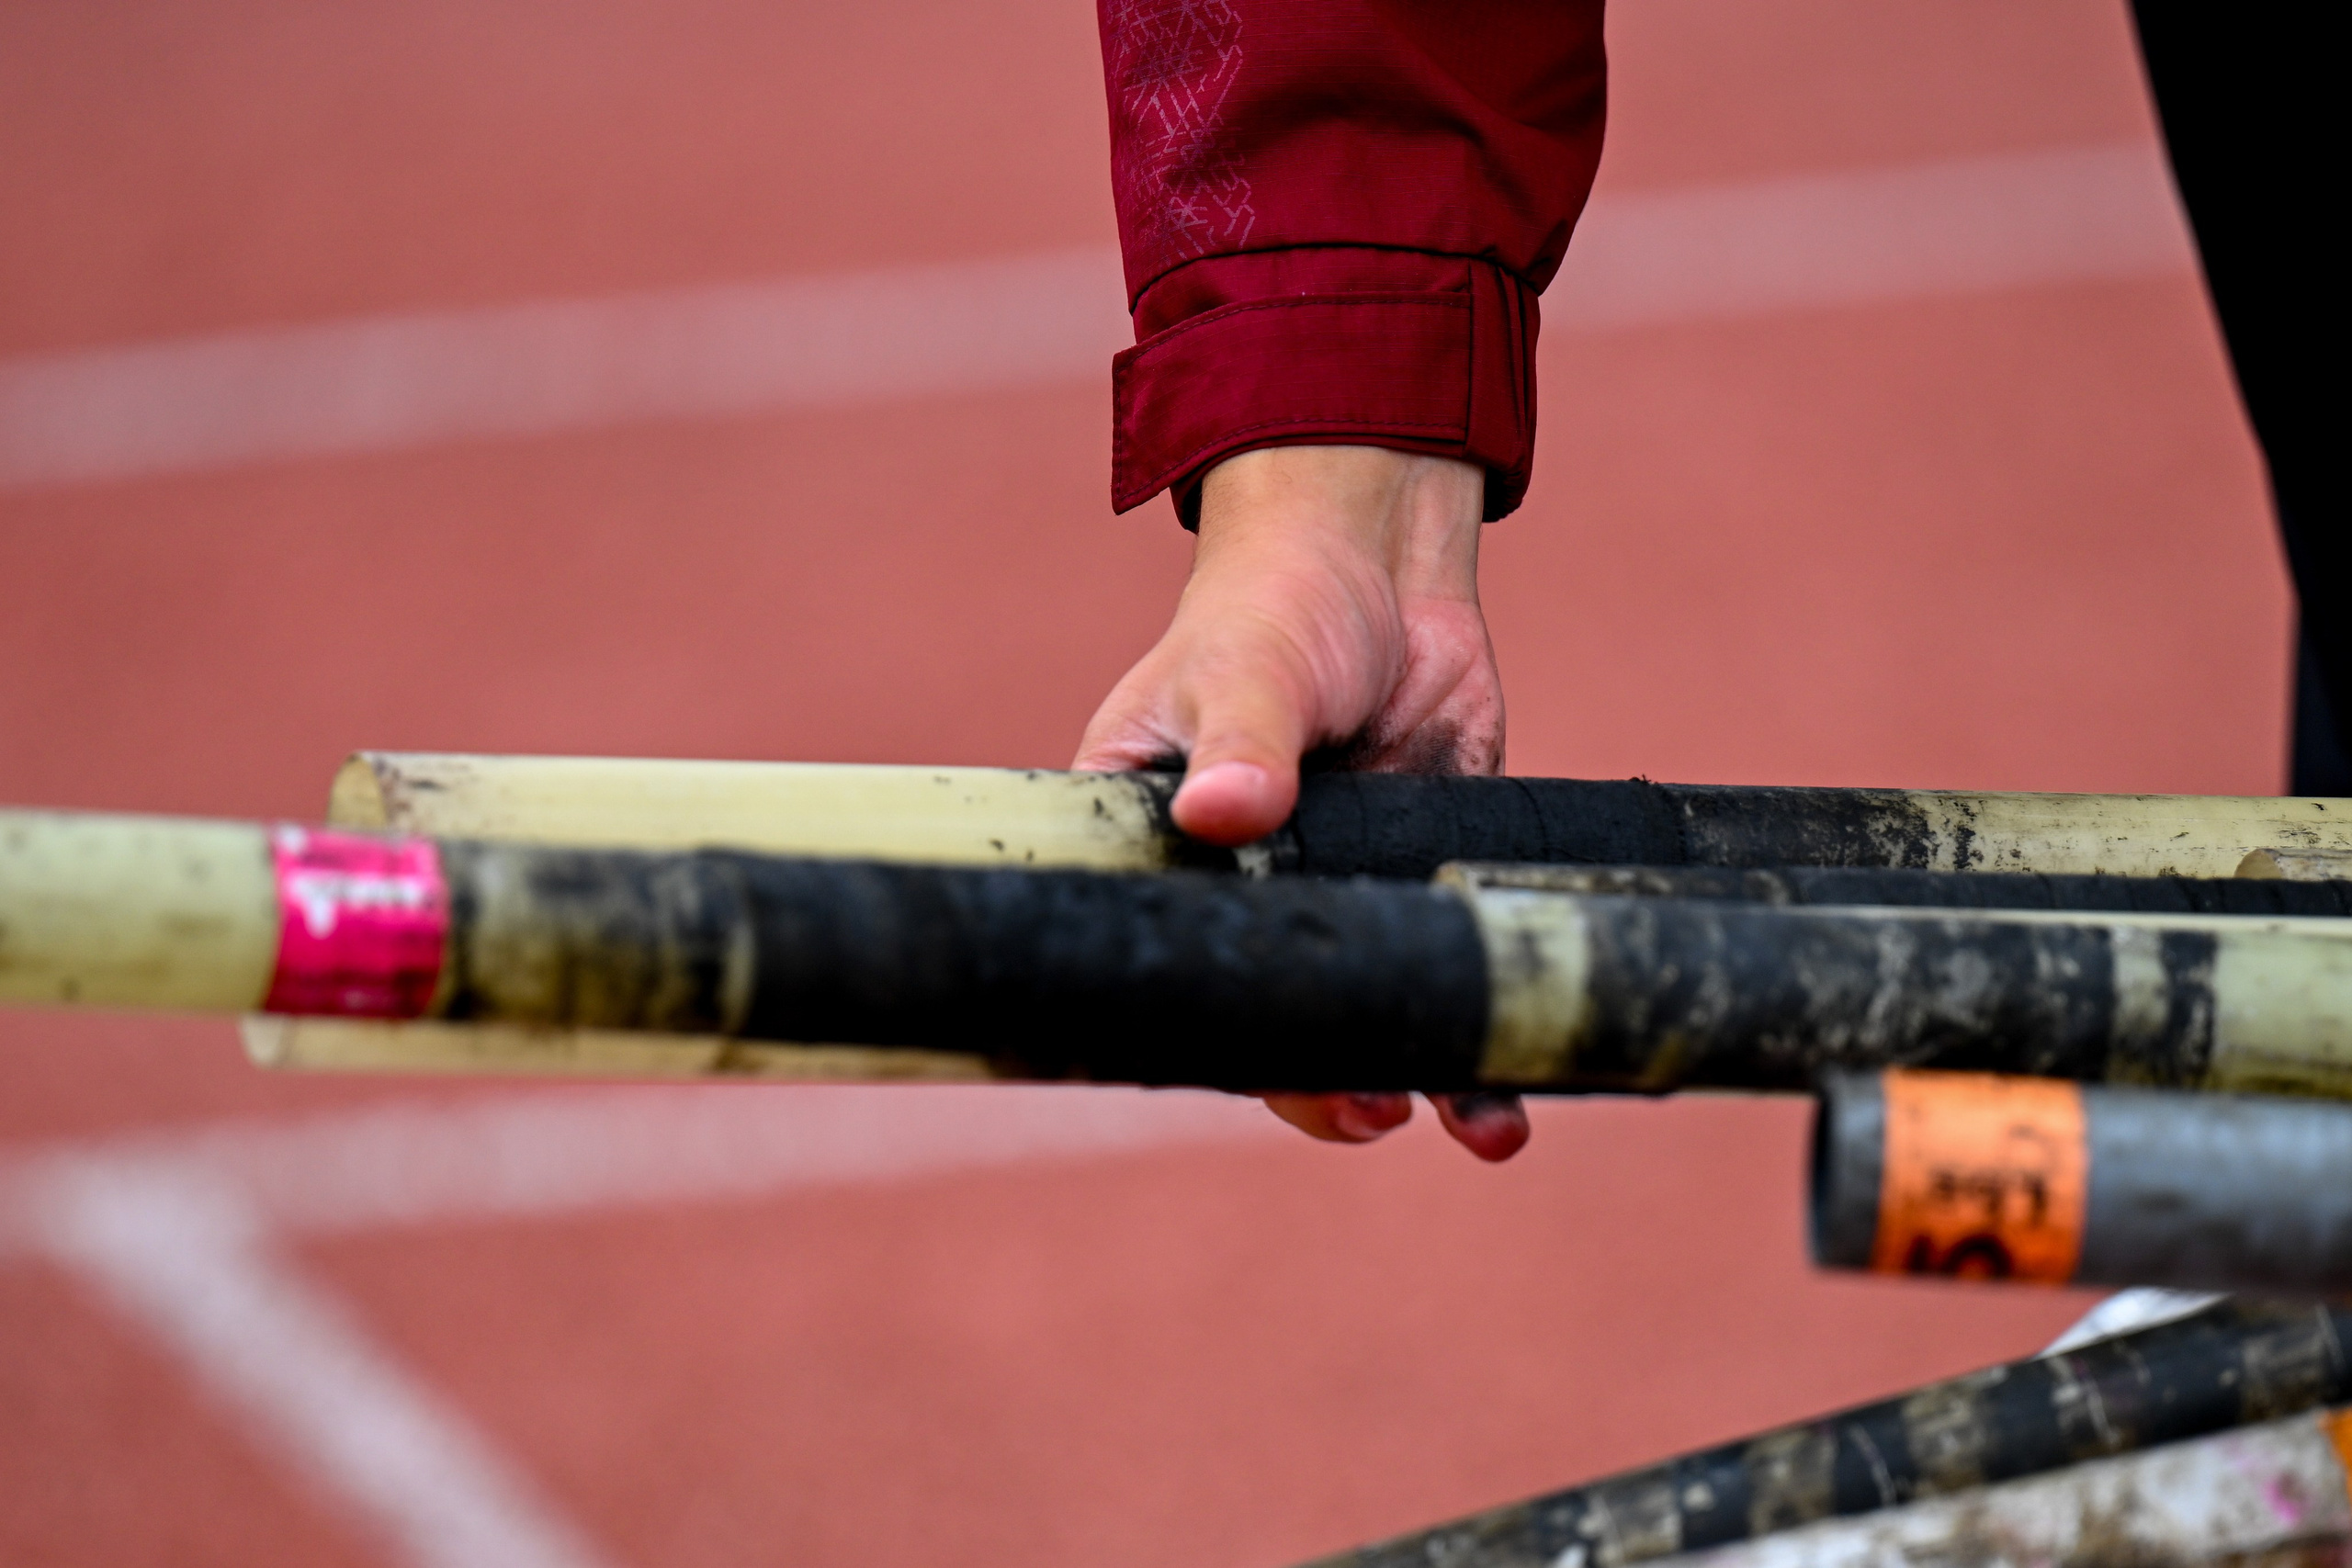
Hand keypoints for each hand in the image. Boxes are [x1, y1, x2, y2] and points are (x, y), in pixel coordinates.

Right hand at [1073, 445, 1528, 1160]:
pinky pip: (1444, 977)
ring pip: (1366, 1016)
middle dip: (1321, 1081)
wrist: (1385, 557)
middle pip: (1273, 1017)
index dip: (1216, 1033)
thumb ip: (1241, 739)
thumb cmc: (1277, 602)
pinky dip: (1478, 1038)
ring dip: (1413, 1079)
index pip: (1176, 968)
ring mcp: (1340, 895)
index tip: (1263, 1071)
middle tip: (1371, 1107)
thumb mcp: (1247, 666)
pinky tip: (1507, 1103)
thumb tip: (1226, 811)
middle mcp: (1244, 895)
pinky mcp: (1423, 881)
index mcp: (1159, 854)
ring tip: (1470, 1123)